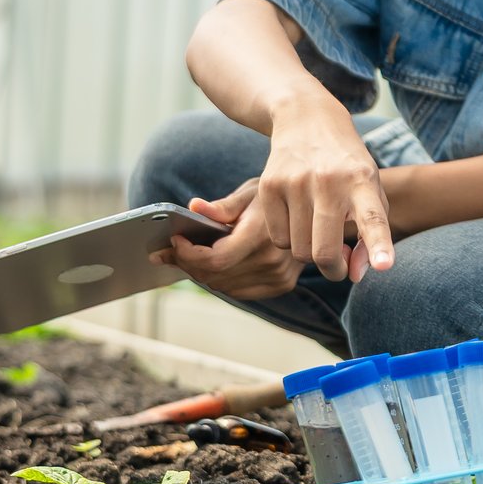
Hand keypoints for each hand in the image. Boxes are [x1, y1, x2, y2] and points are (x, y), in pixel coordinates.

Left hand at [155, 182, 307, 298]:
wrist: (312, 211)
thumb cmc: (275, 196)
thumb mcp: (250, 192)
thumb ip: (221, 206)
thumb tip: (193, 207)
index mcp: (262, 235)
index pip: (216, 260)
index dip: (188, 254)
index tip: (175, 240)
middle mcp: (273, 260)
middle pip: (215, 276)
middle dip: (187, 263)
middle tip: (170, 249)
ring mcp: (279, 276)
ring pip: (223, 286)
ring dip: (201, 273)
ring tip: (188, 254)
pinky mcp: (282, 285)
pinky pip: (238, 291)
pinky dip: (220, 280)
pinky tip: (212, 263)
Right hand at [254, 94, 394, 281]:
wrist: (306, 120)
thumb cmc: (346, 166)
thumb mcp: (370, 191)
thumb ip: (371, 236)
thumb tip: (355, 275)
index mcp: (361, 181)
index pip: (372, 217)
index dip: (378, 244)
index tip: (384, 266)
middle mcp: (328, 180)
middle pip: (323, 251)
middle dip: (332, 269)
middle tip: (337, 265)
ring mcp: (295, 182)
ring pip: (299, 250)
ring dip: (309, 252)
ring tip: (317, 233)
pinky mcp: (268, 185)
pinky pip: (278, 238)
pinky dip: (289, 239)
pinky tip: (297, 220)